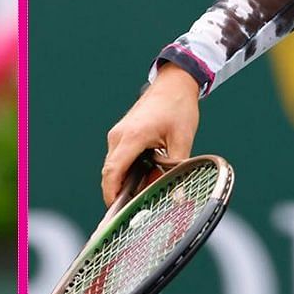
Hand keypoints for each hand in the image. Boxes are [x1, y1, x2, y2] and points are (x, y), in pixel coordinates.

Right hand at [101, 63, 200, 205]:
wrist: (173, 83)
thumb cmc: (178, 108)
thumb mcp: (182, 139)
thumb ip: (177, 168)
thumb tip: (177, 195)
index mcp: (133, 136)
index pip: (113, 171)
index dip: (111, 193)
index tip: (117, 211)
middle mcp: (119, 135)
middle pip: (111, 172)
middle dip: (120, 192)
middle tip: (136, 210)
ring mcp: (118, 133)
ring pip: (114, 166)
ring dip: (126, 181)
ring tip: (146, 191)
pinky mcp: (121, 134)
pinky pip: (119, 158)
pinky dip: (128, 170)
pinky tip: (145, 176)